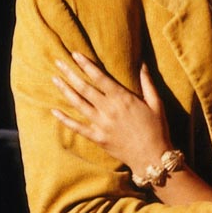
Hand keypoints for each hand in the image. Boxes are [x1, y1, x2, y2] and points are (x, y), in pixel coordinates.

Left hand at [51, 53, 172, 177]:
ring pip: (78, 104)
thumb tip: (142, 63)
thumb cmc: (157, 129)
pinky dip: (65, 119)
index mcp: (123, 99)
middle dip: (70, 73)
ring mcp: (101, 124)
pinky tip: (54, 110)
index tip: (75, 54)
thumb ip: (148, 83)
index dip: (86, 65)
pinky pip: (77, 127)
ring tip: (54, 79)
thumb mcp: (156, 104)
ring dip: (65, 90)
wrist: (152, 157)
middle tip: (58, 61)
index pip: (100, 78)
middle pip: (84, 88)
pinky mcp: (97, 138)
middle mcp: (109, 109)